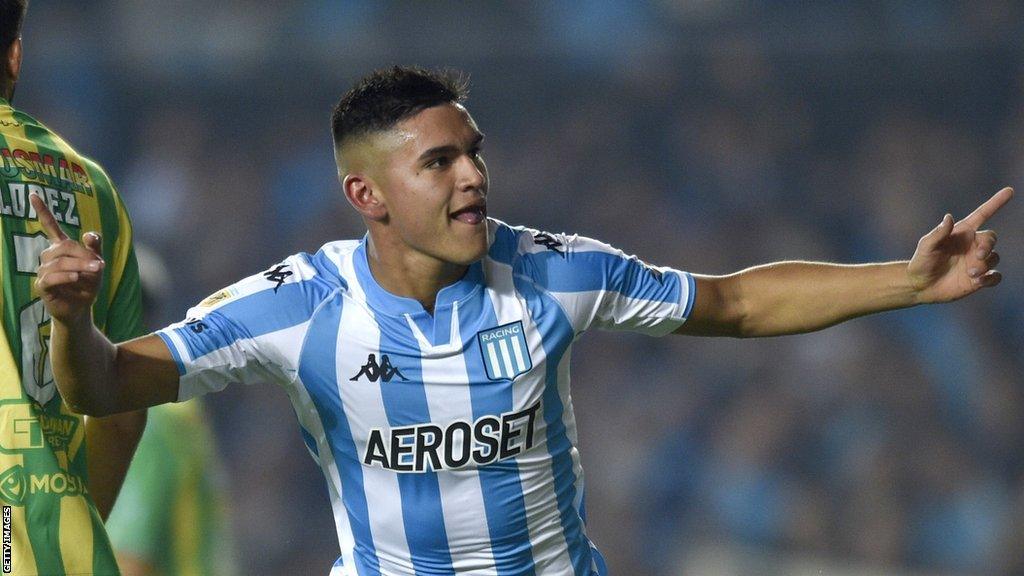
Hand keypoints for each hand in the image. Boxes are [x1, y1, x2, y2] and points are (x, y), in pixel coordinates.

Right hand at [30, 192, 104, 323]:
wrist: (82, 307)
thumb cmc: (87, 284)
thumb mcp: (96, 264)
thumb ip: (95, 248)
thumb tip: (89, 233)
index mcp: (61, 248)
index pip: (50, 226)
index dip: (43, 211)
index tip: (33, 194)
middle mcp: (49, 257)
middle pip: (64, 246)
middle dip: (84, 254)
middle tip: (100, 264)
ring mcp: (44, 271)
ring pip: (59, 262)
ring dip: (79, 266)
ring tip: (96, 272)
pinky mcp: (42, 286)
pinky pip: (50, 277)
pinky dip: (64, 276)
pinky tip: (76, 278)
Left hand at [908, 187, 1011, 302]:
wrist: (921, 284)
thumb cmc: (922, 261)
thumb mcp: (926, 246)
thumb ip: (938, 233)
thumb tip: (948, 217)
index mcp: (962, 232)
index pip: (983, 214)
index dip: (996, 202)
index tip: (1009, 191)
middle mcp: (973, 245)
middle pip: (991, 238)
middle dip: (988, 245)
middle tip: (978, 255)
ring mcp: (977, 261)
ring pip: (994, 258)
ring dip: (984, 265)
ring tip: (969, 273)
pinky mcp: (980, 278)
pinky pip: (995, 276)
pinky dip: (990, 278)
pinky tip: (978, 281)